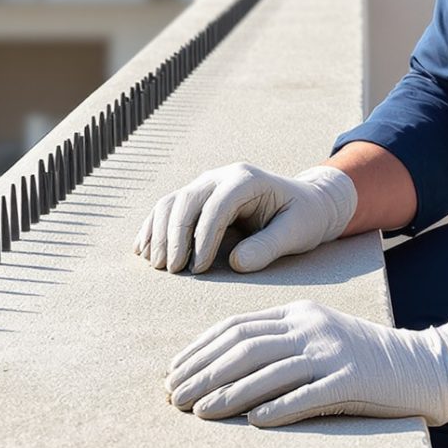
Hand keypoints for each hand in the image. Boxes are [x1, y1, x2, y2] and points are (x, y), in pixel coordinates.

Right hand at [134, 163, 355, 273]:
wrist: (304, 203)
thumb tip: (236, 264)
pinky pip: (167, 208)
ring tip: (156, 265)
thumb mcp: (296, 233)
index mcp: (247, 179)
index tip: (198, 269)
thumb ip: (269, 247)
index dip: (203, 237)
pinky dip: (153, 228)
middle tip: (173, 271)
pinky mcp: (197, 196)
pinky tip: (143, 250)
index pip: (216, 205)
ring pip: (171, 202)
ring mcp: (206, 183)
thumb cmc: (303, 218)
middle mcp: (222, 176)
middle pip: (186, 201)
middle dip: (175, 237)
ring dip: (158, 233)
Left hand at [165, 300, 447, 427]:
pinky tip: (252, 421)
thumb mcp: (318, 340)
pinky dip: (277, 407)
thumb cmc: (362, 362)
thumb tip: (223, 369)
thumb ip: (279, 346)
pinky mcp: (352, 381)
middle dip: (202, 373)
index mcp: (298, 314)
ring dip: (228, 394)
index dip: (199, 351)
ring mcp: (332, 353)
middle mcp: (310, 328)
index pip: (235, 328)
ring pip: (268, 372)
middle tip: (173, 397)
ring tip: (199, 413)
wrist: (424, 367)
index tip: (173, 373)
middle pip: (243, 349)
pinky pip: (307, 395)